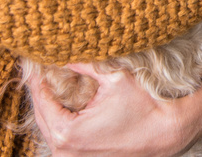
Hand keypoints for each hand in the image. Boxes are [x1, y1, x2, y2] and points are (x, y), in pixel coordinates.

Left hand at [29, 63, 180, 155]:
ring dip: (50, 108)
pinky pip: (62, 139)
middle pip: (41, 116)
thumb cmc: (143, 107)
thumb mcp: (114, 79)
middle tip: (40, 70)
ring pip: (50, 129)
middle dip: (42, 92)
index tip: (35, 62)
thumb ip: (86, 65)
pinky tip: (65, 104)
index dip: (38, 79)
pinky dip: (60, 120)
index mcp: (67, 132)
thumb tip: (66, 53)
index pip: (41, 101)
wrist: (166, 133)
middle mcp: (64, 151)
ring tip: (50, 84)